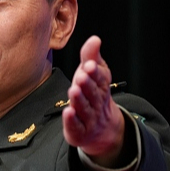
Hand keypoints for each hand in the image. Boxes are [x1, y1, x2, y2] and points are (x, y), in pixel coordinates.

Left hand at [62, 35, 125, 166]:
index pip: (100, 79)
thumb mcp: (93, 74)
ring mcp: (89, 118)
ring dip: (80, 99)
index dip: (95, 72)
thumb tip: (94, 38)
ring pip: (85, 109)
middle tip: (82, 75)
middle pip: (93, 93)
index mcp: (101, 87)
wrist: (102, 128)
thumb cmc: (93, 94)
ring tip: (74, 89)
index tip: (88, 64)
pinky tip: (67, 112)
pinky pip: (77, 126)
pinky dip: (73, 120)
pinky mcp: (80, 131)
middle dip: (88, 84)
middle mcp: (97, 102)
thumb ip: (91, 57)